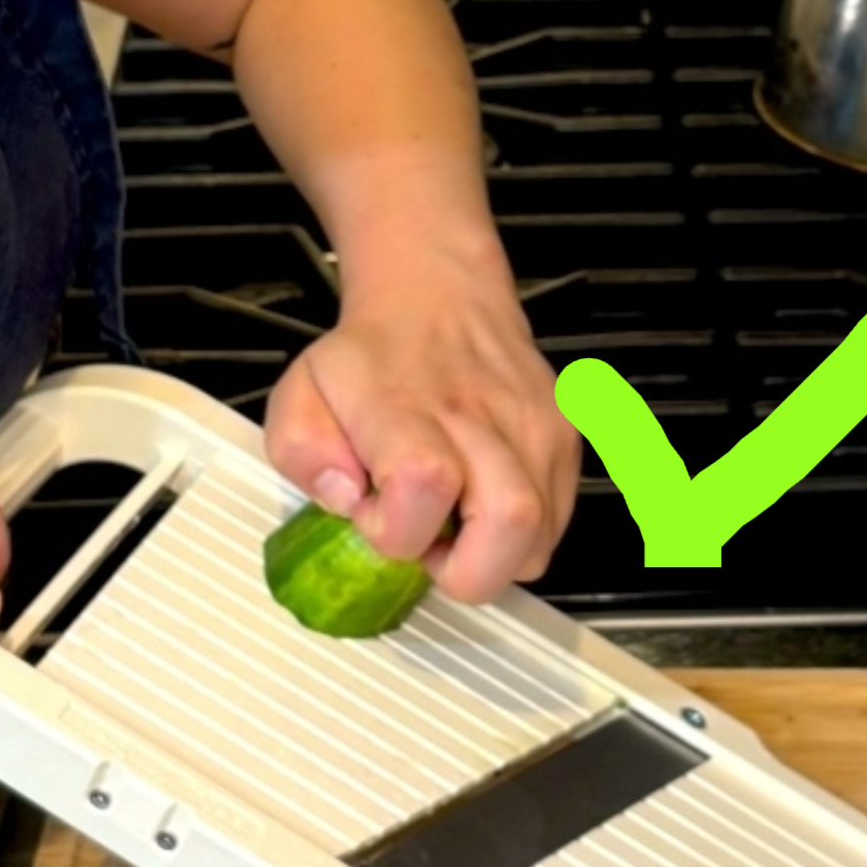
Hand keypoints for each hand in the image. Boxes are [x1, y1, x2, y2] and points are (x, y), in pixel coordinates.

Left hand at [260, 254, 577, 603]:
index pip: (423, 484)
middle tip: (427, 547)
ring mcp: (534, 428)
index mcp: (408, 408)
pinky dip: (518, 539)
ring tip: (452, 526)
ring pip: (539, 538)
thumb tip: (347, 498)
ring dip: (492, 559)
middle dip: (462, 571)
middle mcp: (482, 417)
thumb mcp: (300, 394)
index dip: (395, 529)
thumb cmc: (369, 356)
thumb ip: (303, 455)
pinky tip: (480, 510)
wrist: (439, 296)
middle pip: (508, 525)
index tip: (374, 517)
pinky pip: (557, 523)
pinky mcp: (565, 438)